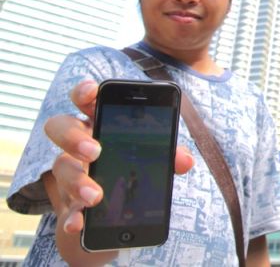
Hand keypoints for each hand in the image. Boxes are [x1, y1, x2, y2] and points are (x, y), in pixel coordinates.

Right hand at [43, 80, 194, 233]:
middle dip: (74, 136)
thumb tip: (186, 161)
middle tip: (95, 151)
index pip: (85, 99)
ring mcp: (70, 171)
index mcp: (100, 123)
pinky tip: (78, 222)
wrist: (118, 214)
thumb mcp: (156, 159)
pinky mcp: (68, 202)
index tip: (91, 91)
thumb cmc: (136, 170)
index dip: (84, 91)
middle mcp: (78, 143)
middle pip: (60, 126)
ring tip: (95, 196)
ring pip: (61, 167)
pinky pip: (64, 207)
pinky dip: (71, 215)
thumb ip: (170, 155)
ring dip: (78, 181)